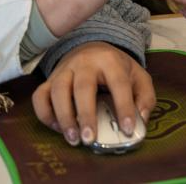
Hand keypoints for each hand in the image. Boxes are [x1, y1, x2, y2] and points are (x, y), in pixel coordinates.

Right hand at [31, 42, 153, 146]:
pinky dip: (45, 114)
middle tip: (90, 138)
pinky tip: (57, 128)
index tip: (127, 130)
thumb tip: (141, 120)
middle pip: (83, 87)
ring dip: (64, 117)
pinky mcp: (50, 79)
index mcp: (110, 60)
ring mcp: (64, 70)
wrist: (91, 48)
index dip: (124, 106)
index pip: (119, 83)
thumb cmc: (116, 68)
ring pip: (58, 91)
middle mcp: (85, 63)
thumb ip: (145, 97)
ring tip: (73, 138)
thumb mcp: (137, 76)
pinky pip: (40, 96)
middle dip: (86, 114)